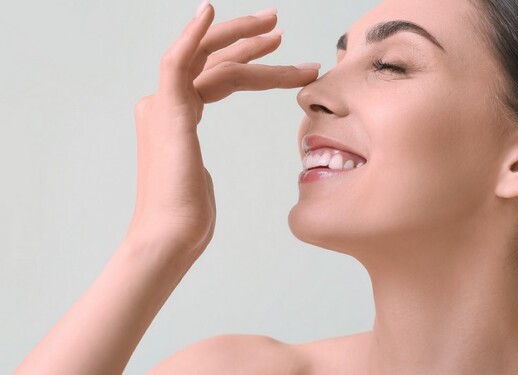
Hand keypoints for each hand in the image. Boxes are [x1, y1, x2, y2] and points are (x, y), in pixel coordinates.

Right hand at [126, 4, 318, 262]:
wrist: (171, 238)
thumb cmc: (188, 219)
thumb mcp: (199, 180)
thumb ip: (197, 162)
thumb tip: (201, 168)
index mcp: (176, 118)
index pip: (217, 77)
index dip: (249, 62)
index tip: (280, 52)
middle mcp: (165, 105)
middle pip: (212, 61)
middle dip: (246, 39)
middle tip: (278, 25)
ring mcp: (163, 106)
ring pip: (209, 60)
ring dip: (243, 40)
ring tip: (278, 29)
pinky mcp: (167, 112)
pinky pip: (177, 62)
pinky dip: (192, 35)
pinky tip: (209, 11)